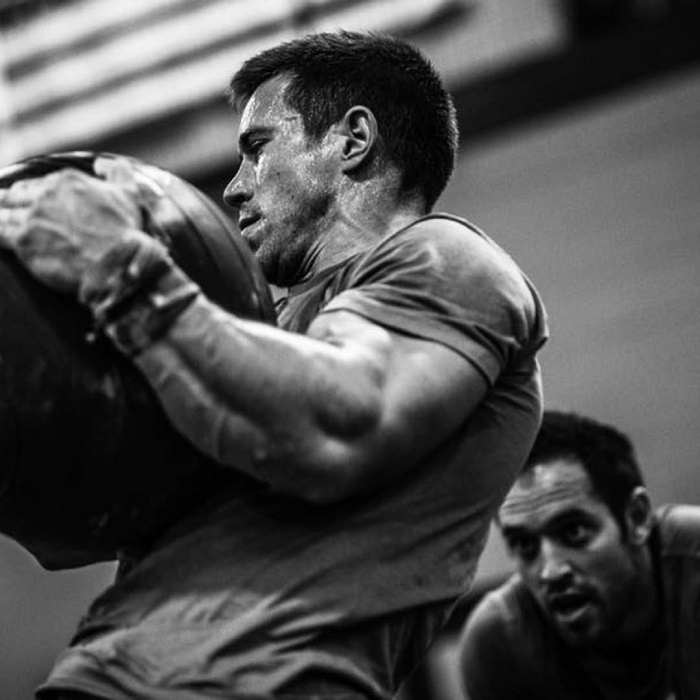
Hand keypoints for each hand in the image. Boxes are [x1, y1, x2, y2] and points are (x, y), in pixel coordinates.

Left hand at [0, 156, 154, 295]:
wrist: (119, 264)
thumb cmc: (126, 232)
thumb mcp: (129, 195)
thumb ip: (117, 172)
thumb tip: (102, 164)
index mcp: (66, 181)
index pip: (34, 184)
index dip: (30, 196)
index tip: (30, 205)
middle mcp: (45, 195)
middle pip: (13, 196)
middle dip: (11, 205)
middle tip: (10, 213)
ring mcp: (32, 218)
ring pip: (3, 214)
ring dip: (4, 219)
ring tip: (5, 226)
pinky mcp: (23, 241)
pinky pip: (0, 233)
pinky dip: (1, 234)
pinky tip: (5, 239)